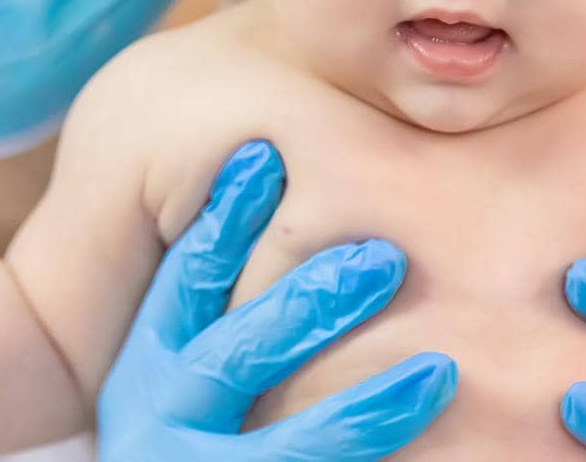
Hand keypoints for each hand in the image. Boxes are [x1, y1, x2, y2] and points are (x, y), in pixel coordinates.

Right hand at [98, 140, 456, 459]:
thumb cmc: (197, 427)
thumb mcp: (186, 369)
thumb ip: (234, 299)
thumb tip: (281, 162)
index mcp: (146, 366)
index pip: (187, 283)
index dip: (224, 221)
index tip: (266, 154)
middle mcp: (161, 419)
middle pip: (234, 354)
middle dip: (308, 303)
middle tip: (386, 257)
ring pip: (285, 442)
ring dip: (365, 405)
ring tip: (439, 371)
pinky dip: (369, 452)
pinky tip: (428, 421)